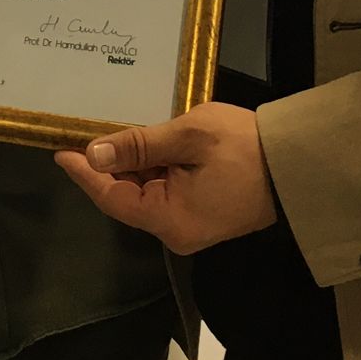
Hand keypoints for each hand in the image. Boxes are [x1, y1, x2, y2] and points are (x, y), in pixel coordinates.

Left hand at [55, 102, 278, 254]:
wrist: (300, 164)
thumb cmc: (244, 147)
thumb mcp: (188, 136)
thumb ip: (139, 145)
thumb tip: (95, 154)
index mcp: (170, 219)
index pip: (112, 197)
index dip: (84, 173)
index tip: (60, 151)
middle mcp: (176, 230)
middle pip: (127, 196)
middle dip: (108, 165)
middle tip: (86, 130)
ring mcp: (192, 224)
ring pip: (146, 191)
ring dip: (132, 162)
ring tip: (114, 129)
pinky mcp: (204, 212)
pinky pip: (166, 189)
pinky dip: (153, 166)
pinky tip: (146, 142)